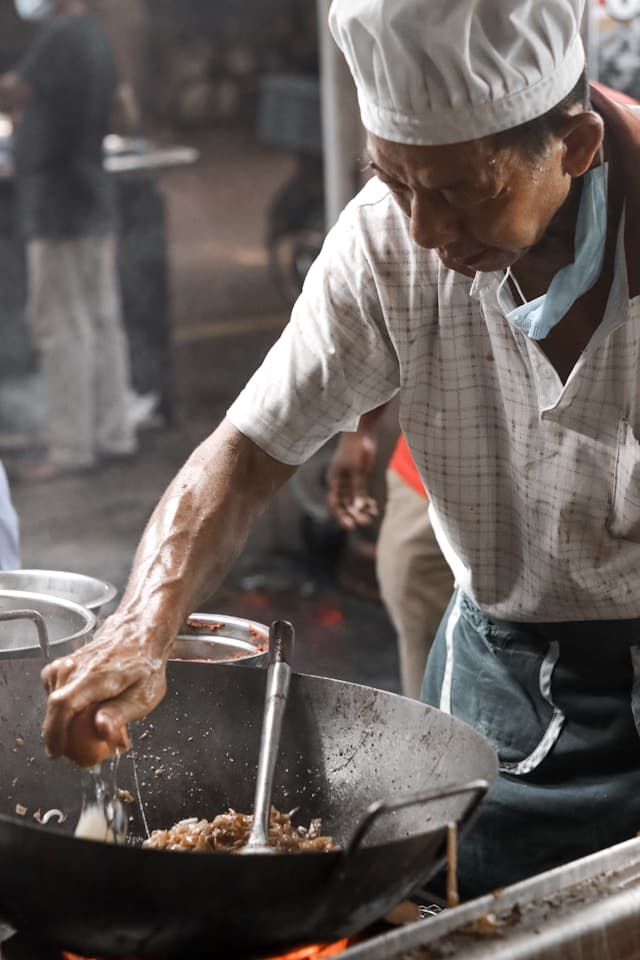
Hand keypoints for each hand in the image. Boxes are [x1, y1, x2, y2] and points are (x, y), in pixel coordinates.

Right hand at [41, 614, 168, 765]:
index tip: (56, 751)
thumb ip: (120, 713)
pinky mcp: (64, 665)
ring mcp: (67, 664)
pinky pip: (54, 690)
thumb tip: (101, 730)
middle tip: (77, 750)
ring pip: (52, 698)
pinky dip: (62, 706)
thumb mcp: (144, 695)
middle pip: (54, 705)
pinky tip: (79, 711)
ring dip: (63, 719)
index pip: (63, 704)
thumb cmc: (145, 665)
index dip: (54, 731)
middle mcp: (77, 667)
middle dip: (60, 733)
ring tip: (84, 729)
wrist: (141, 634)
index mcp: (96, 675)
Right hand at [327, 430, 378, 528]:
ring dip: (362, 510)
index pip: (334, 503)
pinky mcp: (360, 477)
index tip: (350, 525)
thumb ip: (358, 488)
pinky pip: (362, 494)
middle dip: (354, 515)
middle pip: (344, 505)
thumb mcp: (357, 469)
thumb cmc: (355, 448)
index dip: (340, 515)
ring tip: (372, 516)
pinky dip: (367, 502)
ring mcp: (350, 481)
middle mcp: (340, 483)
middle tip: (365, 522)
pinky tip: (374, 508)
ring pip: (354, 501)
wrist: (362, 432)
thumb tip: (359, 508)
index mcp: (334, 480)